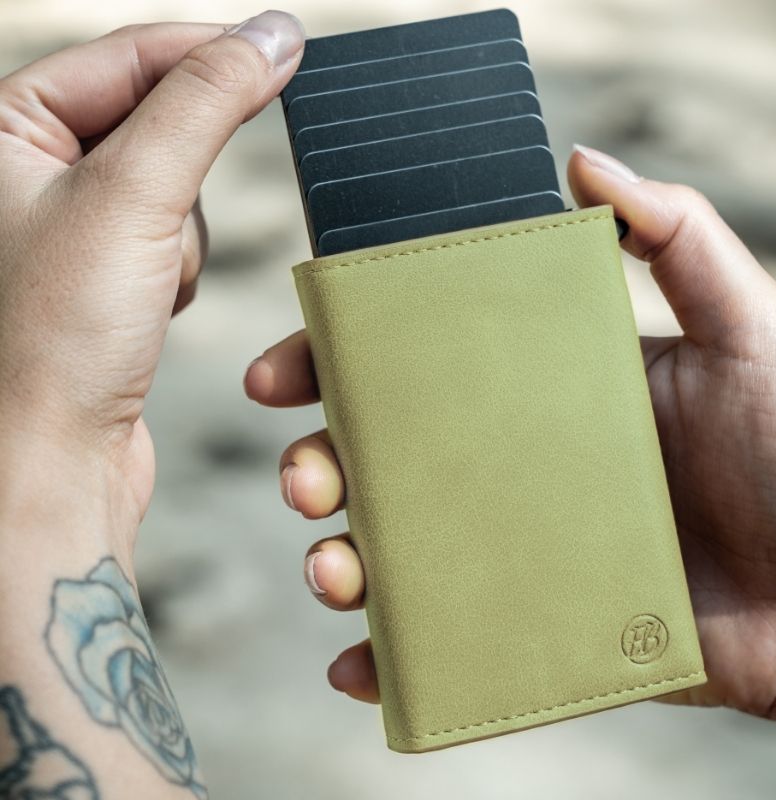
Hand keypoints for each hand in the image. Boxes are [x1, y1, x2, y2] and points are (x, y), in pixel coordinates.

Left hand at [0, 11, 304, 555]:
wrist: (53, 458)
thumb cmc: (55, 338)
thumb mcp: (134, 194)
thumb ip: (206, 102)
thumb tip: (273, 38)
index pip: (126, 54)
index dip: (209, 54)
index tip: (286, 53)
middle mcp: (22, 170)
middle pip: (154, 123)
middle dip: (181, 183)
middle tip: (165, 228)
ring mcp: (64, 224)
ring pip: (172, 189)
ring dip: (180, 238)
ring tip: (145, 288)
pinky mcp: (100, 274)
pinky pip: (170, 240)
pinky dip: (178, 271)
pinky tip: (149, 311)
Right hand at [245, 145, 775, 726]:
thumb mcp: (742, 328)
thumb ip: (676, 236)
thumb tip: (583, 162)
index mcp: (535, 395)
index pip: (416, 370)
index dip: (339, 368)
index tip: (286, 374)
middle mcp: (510, 469)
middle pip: (385, 464)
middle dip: (320, 466)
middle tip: (307, 477)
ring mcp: (514, 552)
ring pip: (396, 556)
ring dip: (341, 563)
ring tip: (334, 573)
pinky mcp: (532, 628)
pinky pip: (442, 646)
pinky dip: (390, 659)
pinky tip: (359, 663)